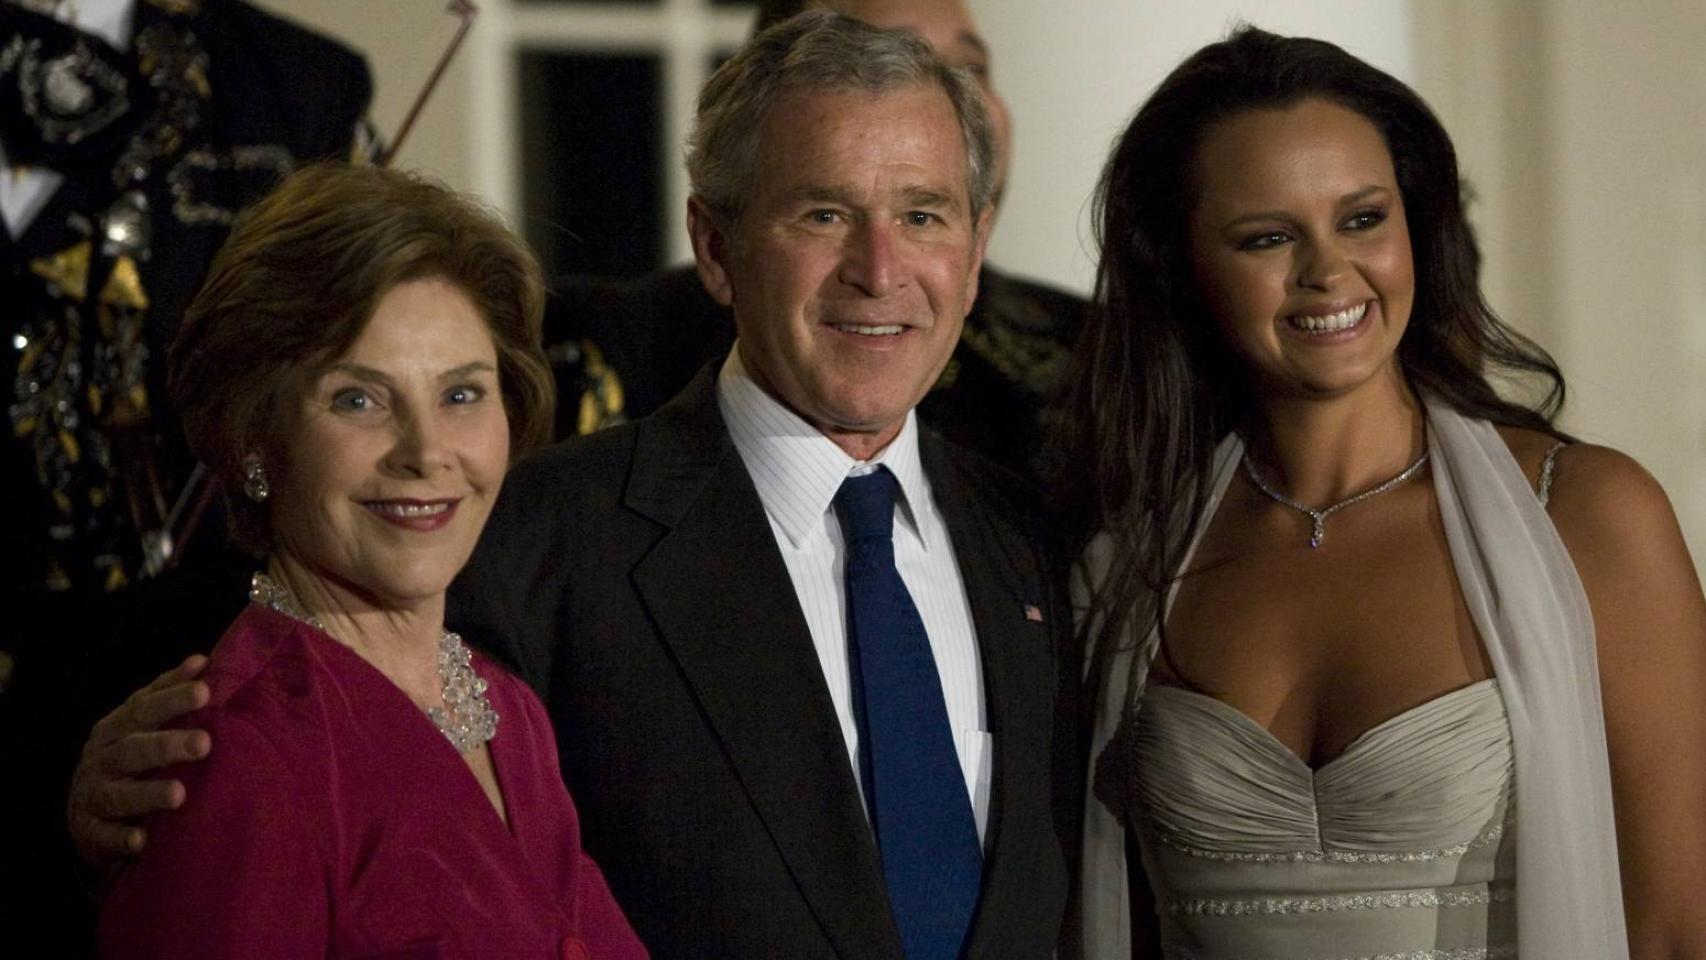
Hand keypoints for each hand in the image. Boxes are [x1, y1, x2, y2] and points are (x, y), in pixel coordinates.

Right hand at [67, 655, 212, 863]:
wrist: (87, 811)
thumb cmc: (129, 758)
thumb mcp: (140, 724)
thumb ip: (166, 693)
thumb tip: (201, 661)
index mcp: (117, 729)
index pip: (143, 709)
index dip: (172, 699)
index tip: (205, 691)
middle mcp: (102, 759)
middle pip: (133, 750)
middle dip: (167, 746)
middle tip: (204, 744)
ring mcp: (93, 796)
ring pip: (118, 794)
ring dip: (148, 794)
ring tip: (179, 794)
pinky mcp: (90, 832)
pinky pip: (103, 837)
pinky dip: (121, 839)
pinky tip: (141, 840)